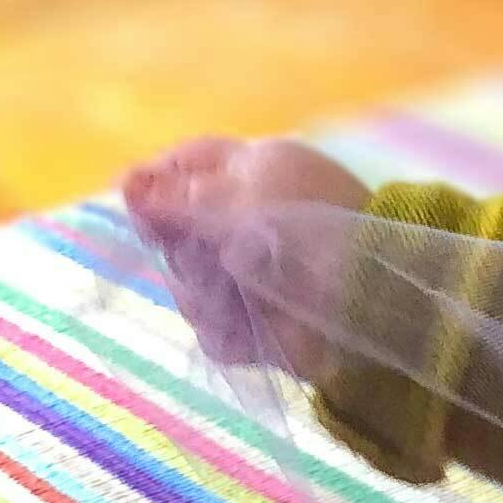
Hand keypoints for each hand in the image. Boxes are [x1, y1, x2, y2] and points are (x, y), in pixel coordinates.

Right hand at [122, 135, 368, 372]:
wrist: (377, 297)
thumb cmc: (319, 227)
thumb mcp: (249, 196)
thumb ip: (183, 195)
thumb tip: (125, 186)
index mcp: (249, 176)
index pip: (180, 169)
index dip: (152, 185)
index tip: (135, 204)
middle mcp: (242, 225)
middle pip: (173, 234)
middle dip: (185, 249)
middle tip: (216, 253)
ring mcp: (248, 279)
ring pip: (187, 287)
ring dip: (209, 294)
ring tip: (245, 290)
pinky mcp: (257, 328)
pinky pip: (213, 333)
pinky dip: (230, 333)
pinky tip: (252, 326)